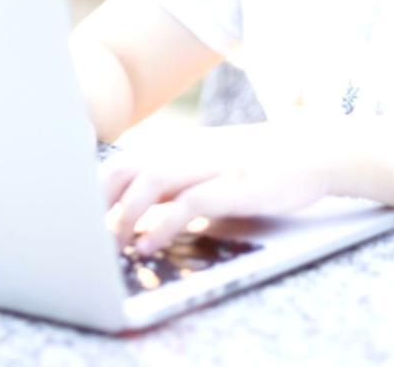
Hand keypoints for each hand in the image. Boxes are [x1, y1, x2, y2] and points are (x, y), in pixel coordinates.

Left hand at [98, 121, 335, 255]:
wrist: (315, 150)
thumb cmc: (260, 166)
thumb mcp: (211, 170)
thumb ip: (177, 188)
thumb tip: (139, 219)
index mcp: (179, 149)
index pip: (122, 164)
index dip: (96, 192)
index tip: (78, 219)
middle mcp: (188, 153)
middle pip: (126, 168)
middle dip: (101, 203)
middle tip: (88, 236)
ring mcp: (211, 166)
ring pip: (151, 180)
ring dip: (125, 214)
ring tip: (113, 244)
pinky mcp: (235, 185)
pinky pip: (188, 202)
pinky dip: (162, 224)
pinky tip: (150, 244)